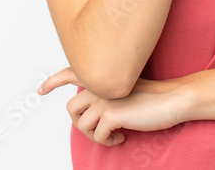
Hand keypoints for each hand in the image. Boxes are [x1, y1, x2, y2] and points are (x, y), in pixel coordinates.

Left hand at [37, 66, 190, 146]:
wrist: (173, 99)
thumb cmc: (154, 96)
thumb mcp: (127, 88)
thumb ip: (108, 91)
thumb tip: (94, 110)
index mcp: (103, 76)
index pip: (70, 73)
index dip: (53, 82)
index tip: (41, 90)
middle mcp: (99, 84)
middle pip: (72, 108)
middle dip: (82, 124)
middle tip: (100, 130)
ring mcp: (103, 98)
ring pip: (81, 124)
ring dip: (94, 135)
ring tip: (112, 134)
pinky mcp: (111, 113)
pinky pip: (98, 135)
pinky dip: (108, 141)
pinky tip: (122, 137)